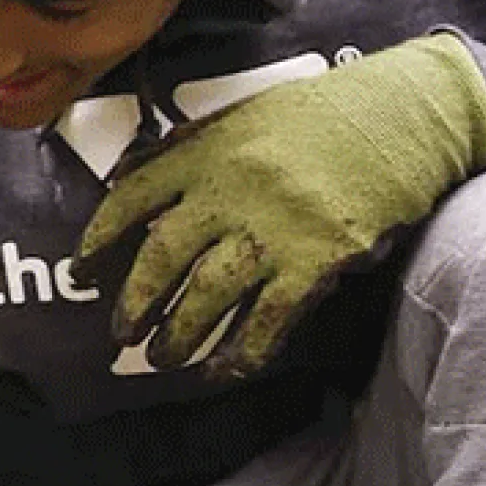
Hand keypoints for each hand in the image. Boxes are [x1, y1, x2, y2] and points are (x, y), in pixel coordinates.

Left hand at [79, 33, 485, 380]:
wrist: (404, 114)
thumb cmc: (320, 114)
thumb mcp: (240, 116)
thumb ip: (185, 150)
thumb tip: (129, 179)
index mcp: (204, 150)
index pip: (129, 199)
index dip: (97, 242)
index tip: (80, 273)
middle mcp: (229, 188)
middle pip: (161, 256)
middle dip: (134, 302)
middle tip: (119, 334)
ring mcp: (273, 225)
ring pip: (207, 294)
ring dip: (178, 335)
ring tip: (161, 359)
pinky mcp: (318, 256)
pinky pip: (268, 317)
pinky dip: (241, 351)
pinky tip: (223, 371)